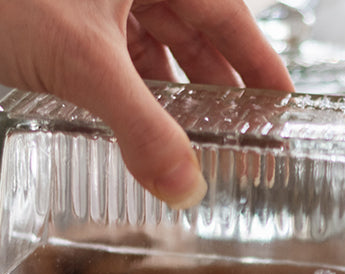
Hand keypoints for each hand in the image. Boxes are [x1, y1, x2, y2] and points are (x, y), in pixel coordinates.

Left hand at [0, 0, 294, 207]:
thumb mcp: (84, 64)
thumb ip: (142, 128)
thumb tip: (184, 184)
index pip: (230, 15)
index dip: (260, 63)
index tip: (283, 102)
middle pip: (193, 32)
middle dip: (215, 84)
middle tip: (239, 132)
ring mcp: (94, 0)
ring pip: (152, 47)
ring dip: (169, 93)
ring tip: (192, 139)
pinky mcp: (61, 21)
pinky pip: (112, 59)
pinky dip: (128, 91)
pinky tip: (135, 124)